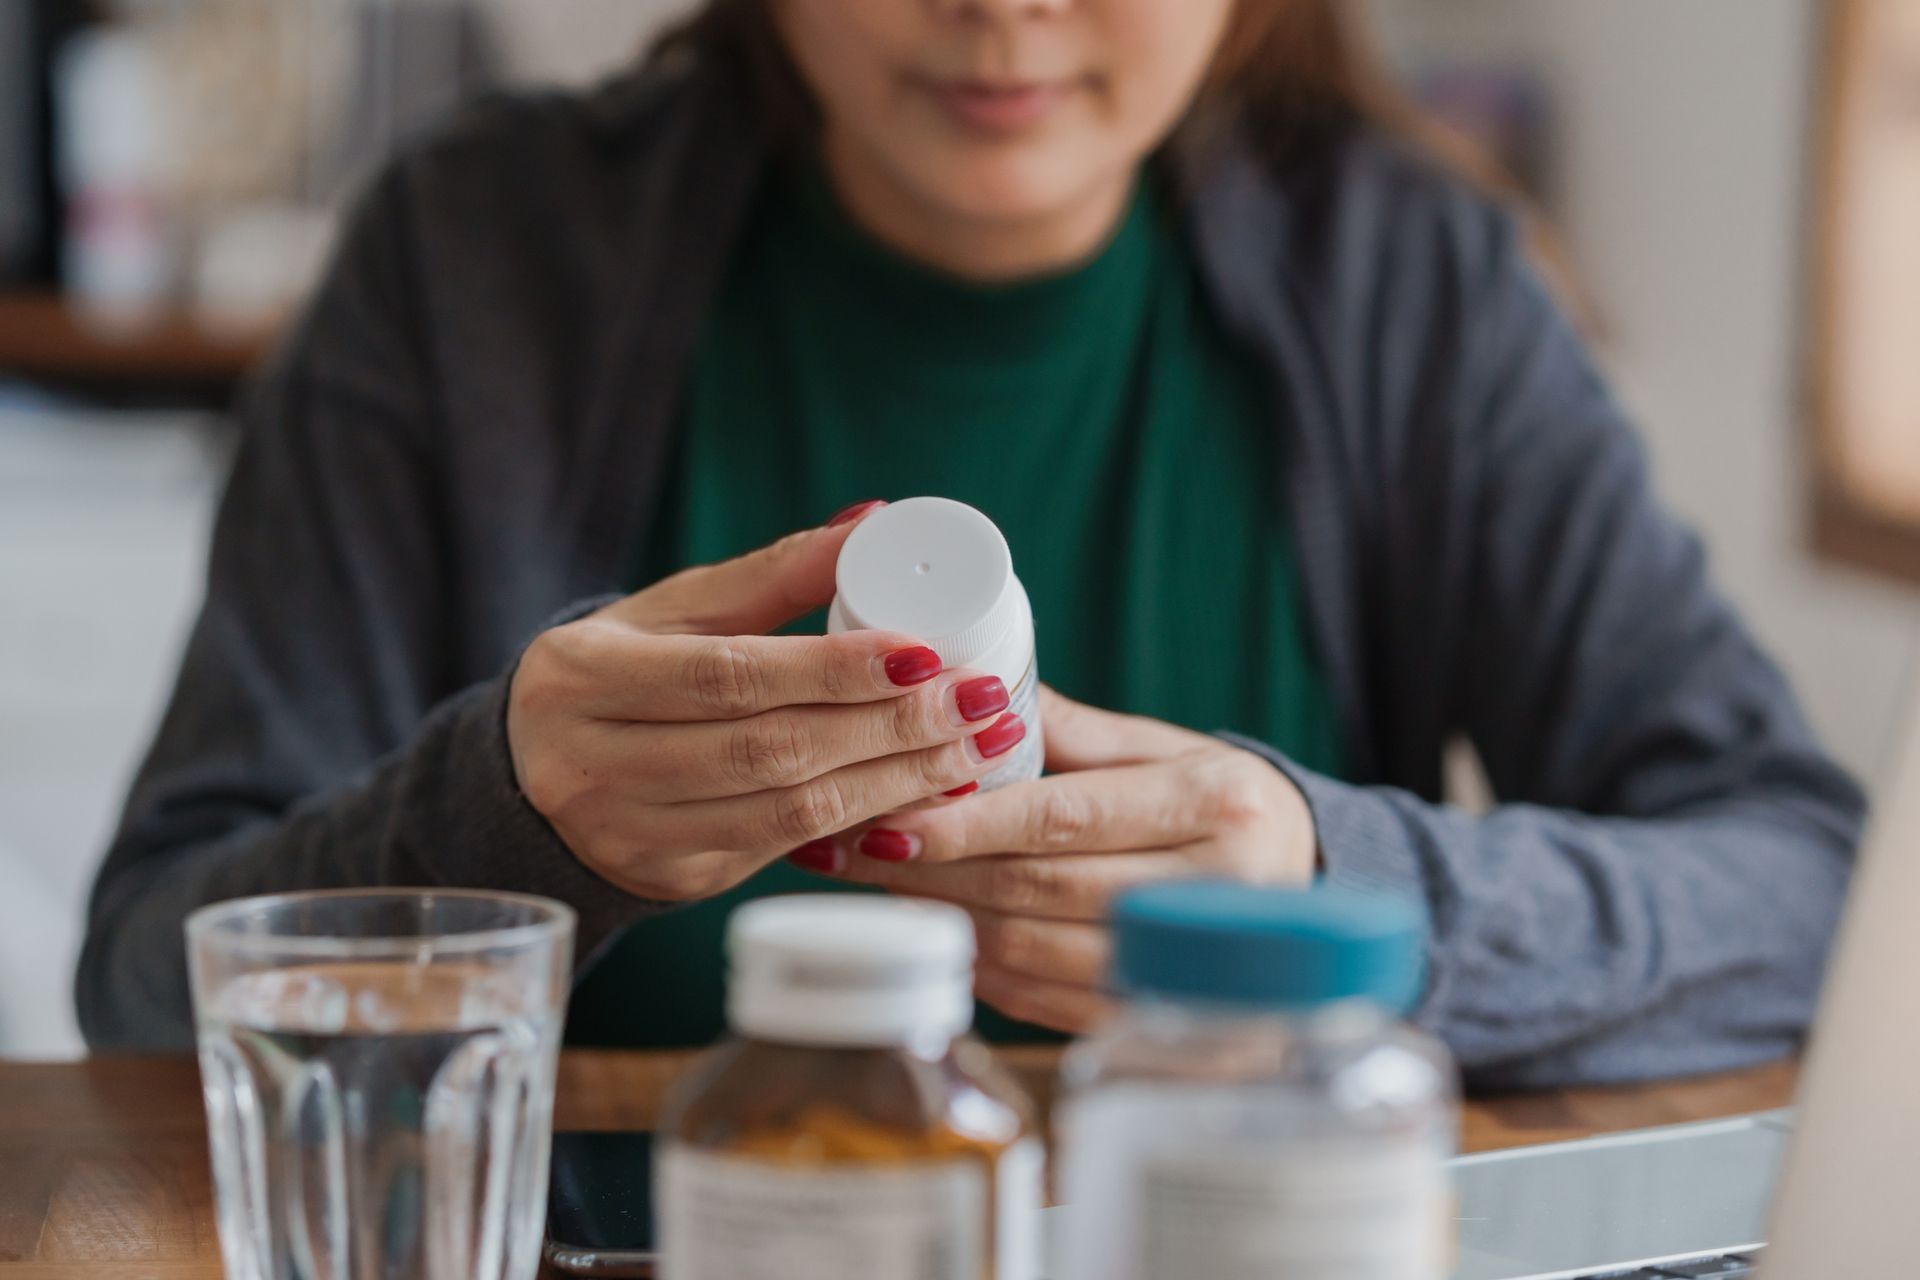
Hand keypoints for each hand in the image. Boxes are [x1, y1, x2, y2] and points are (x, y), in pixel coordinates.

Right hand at [506, 503, 1026, 901]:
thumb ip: (771, 575)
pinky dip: (865, 821)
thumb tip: (874, 522)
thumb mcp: (671, 613)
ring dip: (897, 781)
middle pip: (770, 749)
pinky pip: (786, 851)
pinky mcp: (674, 880)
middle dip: (890, 727)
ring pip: (788, 812)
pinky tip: (925, 794)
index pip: (729, 675)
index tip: (925, 653)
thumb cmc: (618, 676)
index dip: (834, 669)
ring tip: (974, 750)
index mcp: (584, 677)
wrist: (532, 779)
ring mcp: (631, 835)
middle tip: (978, 702)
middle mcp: (594, 764)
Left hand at [798, 687, 1318, 1032]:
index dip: (968, 823)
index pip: (1066, 816)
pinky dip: (984, 969)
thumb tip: (968, 694)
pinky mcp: (1168, 1022)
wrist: (1312, 887)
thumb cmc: (1223, 805)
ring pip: (1034, 953)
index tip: (888, 819)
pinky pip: (1048, 1002)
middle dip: (935, 870)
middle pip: (1040, 889)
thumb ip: (1073, 731)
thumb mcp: (1168, 749)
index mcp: (1217, 802)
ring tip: (882, 886)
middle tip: (855, 848)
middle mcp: (1215, 891)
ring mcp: (1193, 969)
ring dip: (946, 920)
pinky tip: (944, 933)